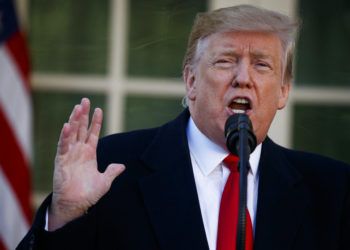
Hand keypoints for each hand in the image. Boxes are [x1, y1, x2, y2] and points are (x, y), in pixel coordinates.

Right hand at [48, 98, 124, 230]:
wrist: (76, 205)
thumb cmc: (88, 194)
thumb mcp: (104, 181)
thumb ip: (112, 172)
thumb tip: (122, 166)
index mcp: (89, 153)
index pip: (93, 133)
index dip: (96, 122)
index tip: (99, 109)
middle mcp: (79, 151)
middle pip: (81, 129)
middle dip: (83, 114)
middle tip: (85, 100)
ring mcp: (70, 154)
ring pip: (72, 133)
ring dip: (75, 120)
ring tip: (78, 107)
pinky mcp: (62, 160)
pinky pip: (63, 146)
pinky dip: (65, 136)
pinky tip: (68, 125)